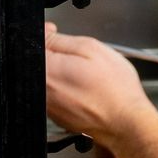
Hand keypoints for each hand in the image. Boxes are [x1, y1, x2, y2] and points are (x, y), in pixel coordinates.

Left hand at [43, 23, 157, 146]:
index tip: (55, 35)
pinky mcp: (57, 117)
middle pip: (37, 64)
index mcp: (48, 70)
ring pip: (47, 81)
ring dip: (61, 74)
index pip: (32, 45)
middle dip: (54, 55)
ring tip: (85, 76)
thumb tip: (44, 34)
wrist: (126, 123)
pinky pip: (55, 96)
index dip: (45, 36)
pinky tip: (85, 90)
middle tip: (77, 57)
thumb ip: (60, 40)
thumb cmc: (115, 90)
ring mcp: (48, 106)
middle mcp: (42, 91)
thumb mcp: (91, 49)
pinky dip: (67, 90)